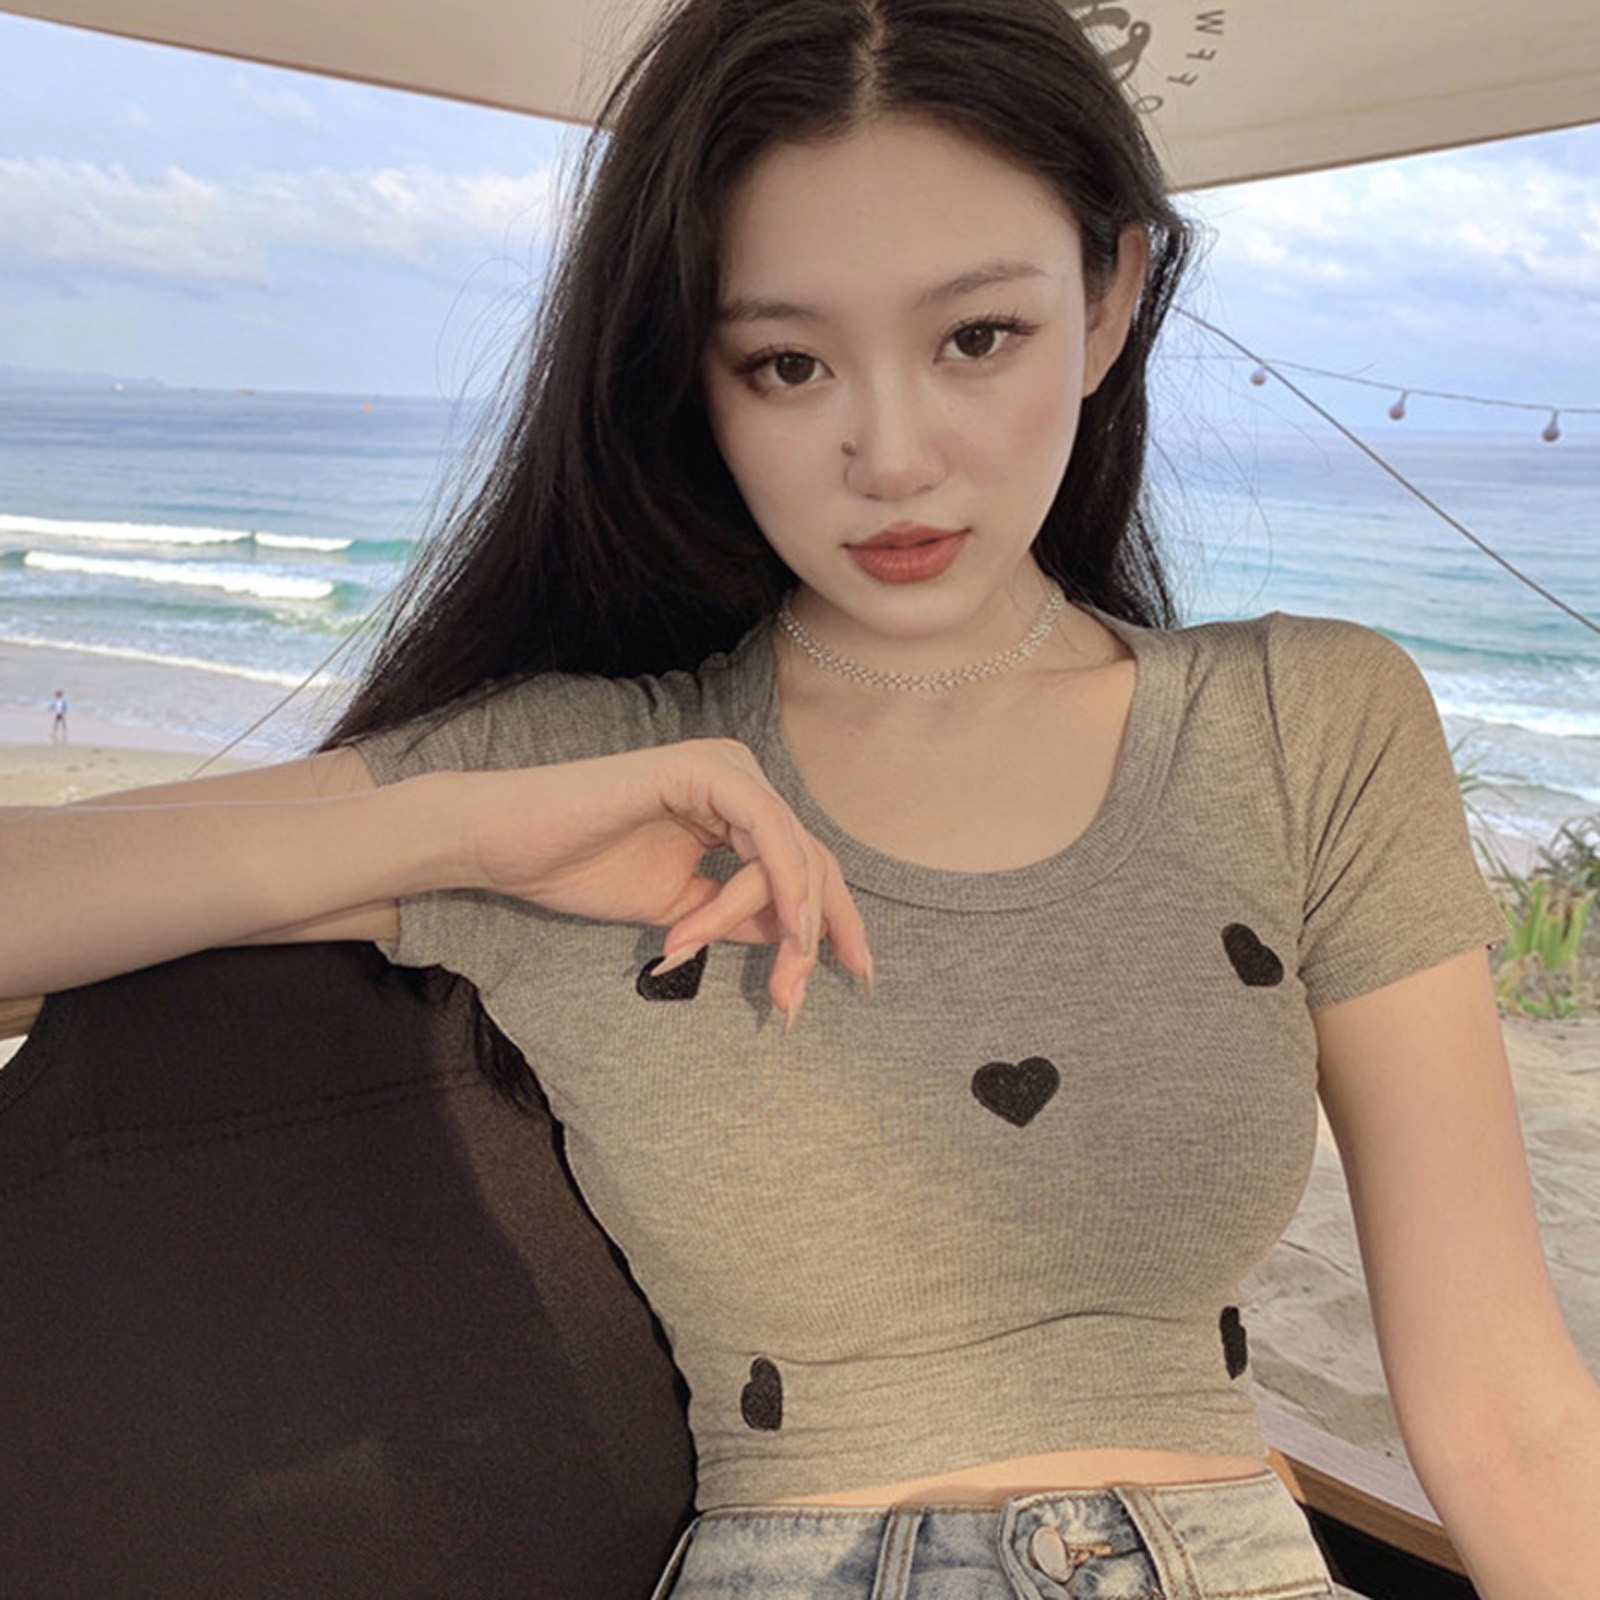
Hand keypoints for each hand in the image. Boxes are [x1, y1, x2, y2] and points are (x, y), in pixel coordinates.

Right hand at [456, 739, 870, 1021]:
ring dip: (792, 925)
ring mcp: (722, 768)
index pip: (804, 864)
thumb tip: (793, 938)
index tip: (854, 978)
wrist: (509, 845)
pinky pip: (763, 826)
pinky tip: (789, 926)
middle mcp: (738, 778)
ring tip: (778, 983)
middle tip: (807, 999)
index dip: (834, 922)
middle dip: (823, 934)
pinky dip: (781, 880)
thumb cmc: (580, 868)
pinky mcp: (700, 769)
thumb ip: (737, 915)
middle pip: (812, 858)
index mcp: (735, 806)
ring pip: (793, 851)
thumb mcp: (681, 908)